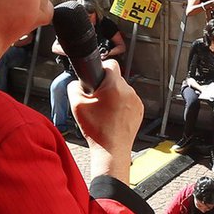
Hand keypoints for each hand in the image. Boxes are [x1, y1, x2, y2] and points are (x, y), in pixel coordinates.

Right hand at [69, 60, 143, 179]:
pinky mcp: (140, 110)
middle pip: (116, 79)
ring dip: (114, 95)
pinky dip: (121, 105)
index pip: (111, 64)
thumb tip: (77, 82)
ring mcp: (136, 100)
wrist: (111, 149)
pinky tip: (113, 116)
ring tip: (104, 110)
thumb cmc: (96, 130)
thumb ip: (74, 87)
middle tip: (97, 99)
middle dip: (106, 86)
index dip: (101, 68)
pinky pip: (129, 100)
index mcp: (115, 86)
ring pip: (123, 90)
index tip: (97, 77)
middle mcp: (129, 91)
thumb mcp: (76, 105)